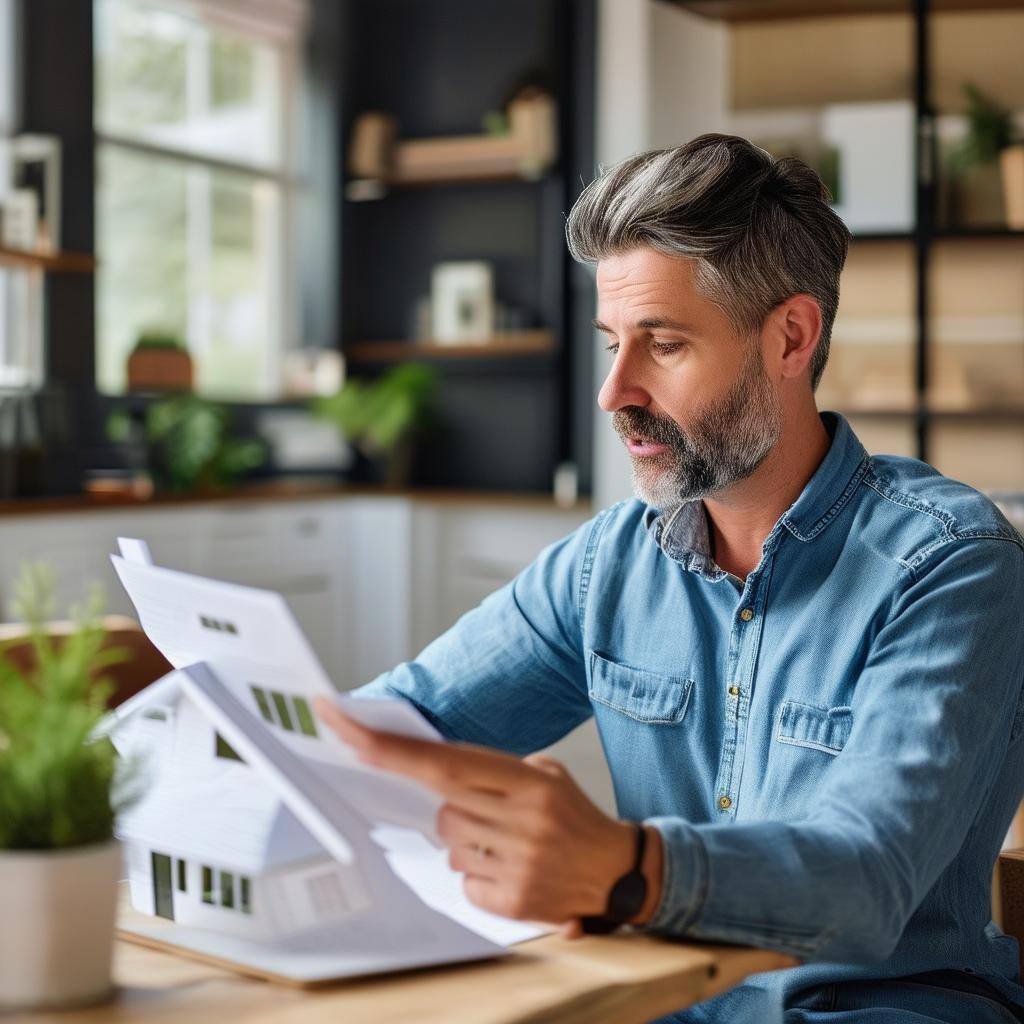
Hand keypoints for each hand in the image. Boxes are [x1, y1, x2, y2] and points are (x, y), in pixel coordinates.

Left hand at [314, 699, 661, 936]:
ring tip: (509, 839)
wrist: (617, 871)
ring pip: (451, 843)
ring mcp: (518, 863)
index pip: (441, 762)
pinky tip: (512, 865)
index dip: (386, 747)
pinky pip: (464, 879)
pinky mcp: (514, 901)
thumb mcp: (545, 773)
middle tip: (483, 806)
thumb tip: (425, 769)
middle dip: (450, 804)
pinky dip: (478, 871)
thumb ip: (490, 769)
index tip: (343, 727)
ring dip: (468, 838)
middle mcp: (523, 820)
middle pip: (443, 806)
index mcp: (528, 781)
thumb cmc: (571, 814)